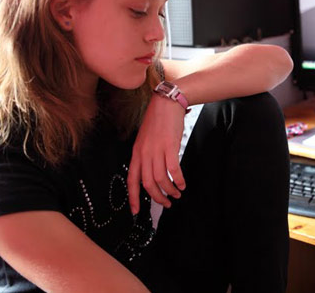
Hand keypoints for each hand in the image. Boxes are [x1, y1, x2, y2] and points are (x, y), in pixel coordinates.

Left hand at [127, 94, 186, 214]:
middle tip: (166, 204)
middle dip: (157, 198)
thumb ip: (145, 155)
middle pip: (148, 184)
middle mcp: (144, 153)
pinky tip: (182, 184)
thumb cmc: (156, 121)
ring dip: (169, 191)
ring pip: (160, 179)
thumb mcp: (144, 139)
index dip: (133, 197)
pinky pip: (173, 170)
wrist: (166, 104)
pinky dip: (178, 180)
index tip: (136, 211)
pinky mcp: (170, 146)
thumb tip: (149, 173)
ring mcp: (157, 150)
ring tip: (177, 194)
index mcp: (136, 153)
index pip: (131, 180)